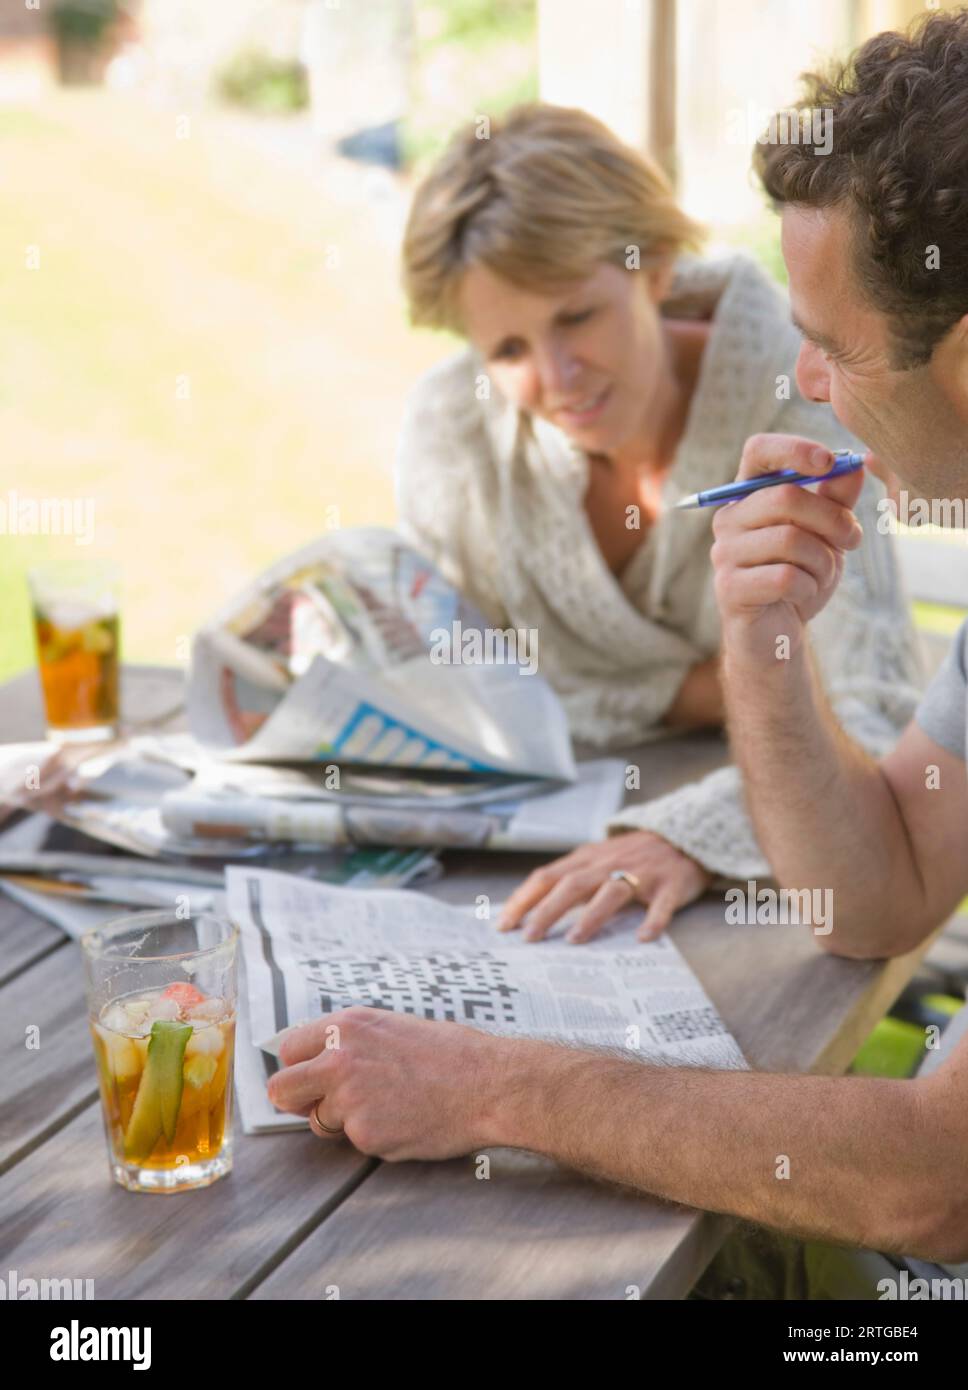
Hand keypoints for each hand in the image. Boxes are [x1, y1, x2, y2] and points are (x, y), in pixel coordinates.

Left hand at [266, 1005, 509, 1159]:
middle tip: (324, 1105)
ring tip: (388, 1106)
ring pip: (320, 1121)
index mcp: (346, 1025)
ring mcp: (350, 1099)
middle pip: (282, 1089)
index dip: (299, 1067)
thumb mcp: (392, 1027)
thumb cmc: (450, 1054)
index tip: (309, 1078)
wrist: (489, 1083)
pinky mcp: (365, 1134)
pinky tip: (406, 1120)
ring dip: (344, 1121)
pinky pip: (355, 1141)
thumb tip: (317, 1059)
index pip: (288, 1050)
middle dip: (299, 1101)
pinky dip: (376, 1137)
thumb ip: (351, 1042)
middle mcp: (339, 1059)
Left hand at [497, 831, 711, 943]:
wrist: (682, 837)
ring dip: (591, 916)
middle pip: (572, 884)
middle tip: (529, 938)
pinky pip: (661, 905)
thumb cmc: (631, 858)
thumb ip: (570, 880)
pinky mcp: (669, 885)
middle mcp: (608, 864)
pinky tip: (643, 938)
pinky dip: (653, 921)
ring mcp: (640, 874)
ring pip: (610, 892)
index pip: (546, 877)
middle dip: (547, 910)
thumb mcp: (596, 860)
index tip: (503, 924)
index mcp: (586, 860)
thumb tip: (531, 911)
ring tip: (573, 940)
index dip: (523, 899)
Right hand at [710, 434, 865, 663]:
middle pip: (785, 498)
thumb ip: (837, 498)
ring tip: (824, 575)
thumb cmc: (800, 575)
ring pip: (790, 540)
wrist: (778, 634)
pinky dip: (809, 587)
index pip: (759, 450)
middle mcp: (729, 519)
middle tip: (853, 539)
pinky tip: (802, 596)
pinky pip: (785, 577)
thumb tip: (856, 465)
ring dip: (823, 560)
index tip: (830, 462)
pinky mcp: (729, 588)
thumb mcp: (827, 534)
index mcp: (749, 496)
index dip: (794, 449)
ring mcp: (724, 554)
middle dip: (832, 518)